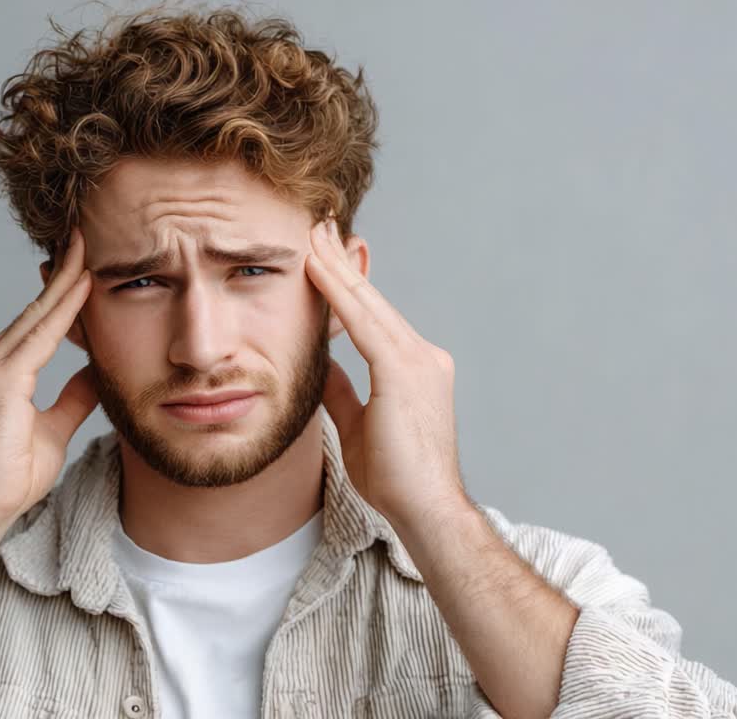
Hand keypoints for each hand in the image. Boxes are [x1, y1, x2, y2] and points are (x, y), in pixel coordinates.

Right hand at [0, 227, 98, 525]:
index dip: (60, 296)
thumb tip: (97, 372)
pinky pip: (39, 336)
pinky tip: (86, 287)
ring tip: (91, 249)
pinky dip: (65, 310)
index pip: (33, 326)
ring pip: (36, 317)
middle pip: (33, 312)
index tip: (82, 267)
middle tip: (86, 237)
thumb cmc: (5, 481)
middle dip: (64, 275)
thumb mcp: (51, 431)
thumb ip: (72, 398)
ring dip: (67, 283)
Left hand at [303, 218, 467, 527]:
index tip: (324, 255)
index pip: (373, 316)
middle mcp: (423, 356)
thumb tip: (320, 365)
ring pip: (368, 304)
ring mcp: (419, 361)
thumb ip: (343, 391)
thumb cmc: (396, 479)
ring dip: (336, 267)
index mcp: (415, 368)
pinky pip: (364, 323)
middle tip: (317, 226)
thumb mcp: (358, 426)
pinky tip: (316, 270)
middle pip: (372, 300)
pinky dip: (339, 293)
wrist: (425, 510)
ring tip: (312, 235)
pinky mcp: (405, 371)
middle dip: (342, 261)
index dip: (348, 284)